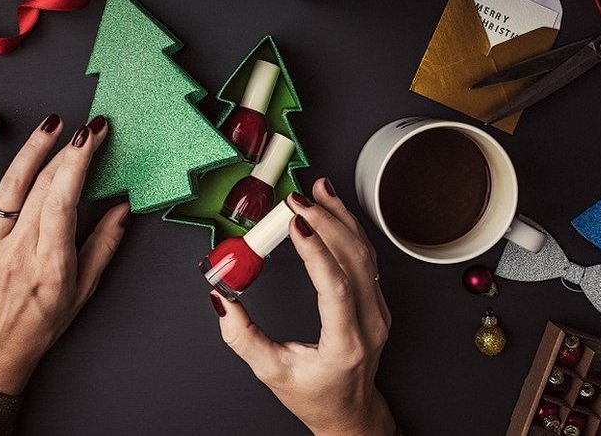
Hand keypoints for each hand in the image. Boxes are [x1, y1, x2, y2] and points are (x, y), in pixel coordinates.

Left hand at [0, 114, 129, 394]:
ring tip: (52, 123)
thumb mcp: (83, 291)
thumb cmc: (39, 325)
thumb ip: (104, 245)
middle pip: (41, 187)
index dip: (77, 163)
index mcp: (50, 264)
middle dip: (67, 150)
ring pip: (10, 184)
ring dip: (32, 147)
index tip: (92, 137)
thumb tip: (123, 208)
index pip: (63, 201)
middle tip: (87, 127)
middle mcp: (18, 249)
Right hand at [211, 178, 395, 435]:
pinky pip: (367, 257)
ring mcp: (379, 310)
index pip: (337, 289)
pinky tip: (333, 207)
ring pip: (366, 253)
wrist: (350, 410)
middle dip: (326, 222)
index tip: (296, 223)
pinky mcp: (378, 299)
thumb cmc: (314, 395)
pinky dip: (349, 227)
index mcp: (345, 344)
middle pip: (355, 261)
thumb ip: (242, 337)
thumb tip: (221, 299)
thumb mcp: (271, 371)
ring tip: (318, 190)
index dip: (317, 252)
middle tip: (297, 198)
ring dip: (341, 217)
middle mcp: (370, 324)